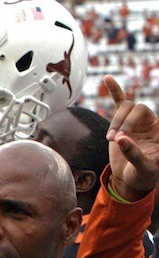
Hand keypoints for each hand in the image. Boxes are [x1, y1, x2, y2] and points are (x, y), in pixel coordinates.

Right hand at [105, 75, 158, 199]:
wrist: (132, 178)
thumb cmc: (143, 175)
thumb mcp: (143, 168)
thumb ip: (134, 154)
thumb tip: (120, 139)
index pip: (148, 115)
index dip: (131, 123)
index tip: (120, 138)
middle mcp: (150, 122)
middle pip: (136, 109)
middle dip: (123, 122)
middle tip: (114, 139)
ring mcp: (136, 121)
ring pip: (124, 108)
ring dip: (115, 121)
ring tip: (109, 138)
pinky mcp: (122, 122)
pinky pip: (119, 101)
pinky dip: (114, 90)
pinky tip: (107, 78)